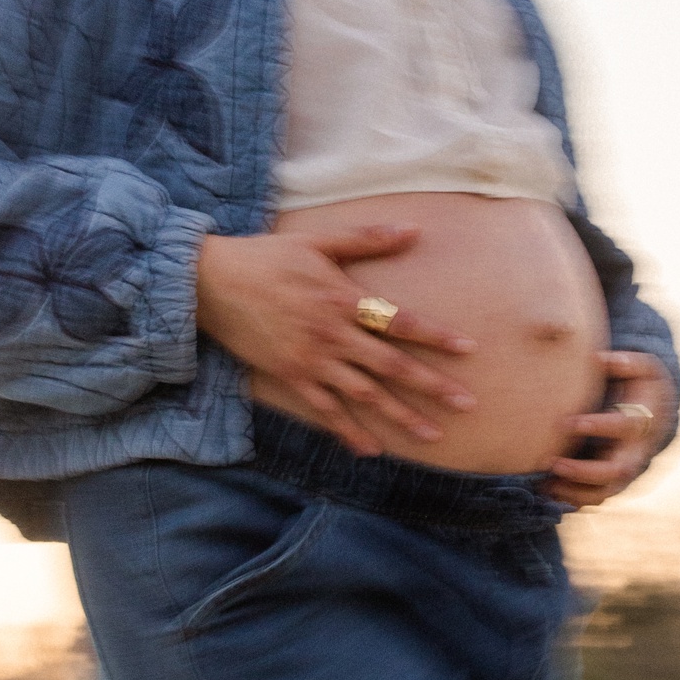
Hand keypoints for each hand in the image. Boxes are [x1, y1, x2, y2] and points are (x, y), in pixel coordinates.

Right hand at [196, 224, 478, 456]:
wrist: (212, 284)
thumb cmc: (267, 257)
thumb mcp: (317, 241)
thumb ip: (366, 239)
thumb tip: (413, 230)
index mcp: (342, 300)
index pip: (399, 321)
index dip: (435, 336)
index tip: (468, 349)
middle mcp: (332, 335)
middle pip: (390, 366)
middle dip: (432, 386)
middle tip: (467, 403)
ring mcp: (311, 361)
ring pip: (365, 395)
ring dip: (401, 416)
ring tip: (433, 434)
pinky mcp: (291, 377)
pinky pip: (326, 411)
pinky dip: (350, 431)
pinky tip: (372, 449)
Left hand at [545, 350, 675, 506]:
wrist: (658, 414)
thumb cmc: (644, 387)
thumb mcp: (644, 368)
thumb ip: (627, 362)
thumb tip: (601, 359)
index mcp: (641, 423)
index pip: (624, 428)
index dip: (598, 427)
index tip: (567, 422)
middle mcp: (635, 452)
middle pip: (616, 471)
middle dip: (584, 471)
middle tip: (553, 463)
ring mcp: (625, 471)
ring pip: (606, 492)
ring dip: (576, 492)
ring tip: (546, 485)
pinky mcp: (613, 481)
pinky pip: (596, 498)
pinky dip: (574, 500)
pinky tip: (548, 493)